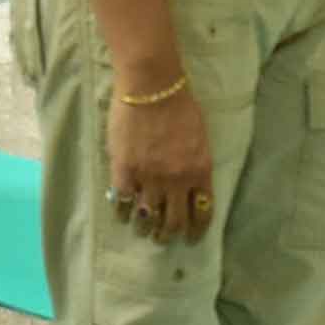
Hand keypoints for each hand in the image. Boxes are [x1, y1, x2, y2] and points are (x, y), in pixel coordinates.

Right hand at [105, 75, 211, 241]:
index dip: (197, 230)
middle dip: (169, 234)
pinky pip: (123, 202)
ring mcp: (150, 178)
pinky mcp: (125, 171)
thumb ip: (196, 163)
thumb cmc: (180, 104)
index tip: (191, 238)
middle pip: (175, 221)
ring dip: (146, 227)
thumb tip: (190, 183)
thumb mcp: (200, 138)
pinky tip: (122, 214)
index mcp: (200, 172)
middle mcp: (177, 181)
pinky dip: (122, 211)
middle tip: (163, 237)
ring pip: (148, 217)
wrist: (152, 87)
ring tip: (143, 229)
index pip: (202, 212)